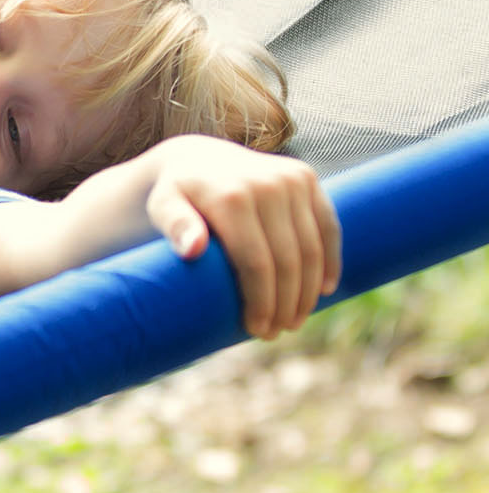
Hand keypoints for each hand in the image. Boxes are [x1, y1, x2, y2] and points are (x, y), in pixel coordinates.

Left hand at [144, 136, 340, 337]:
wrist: (197, 159)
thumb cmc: (176, 195)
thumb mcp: (162, 207)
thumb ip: (174, 225)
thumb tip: (192, 250)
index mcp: (233, 196)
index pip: (256, 263)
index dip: (261, 301)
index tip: (256, 330)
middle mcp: (267, 184)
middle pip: (287, 260)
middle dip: (286, 303)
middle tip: (276, 332)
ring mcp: (291, 179)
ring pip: (311, 248)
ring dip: (308, 290)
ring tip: (295, 319)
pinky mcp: (306, 177)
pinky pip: (328, 226)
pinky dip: (330, 260)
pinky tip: (324, 289)